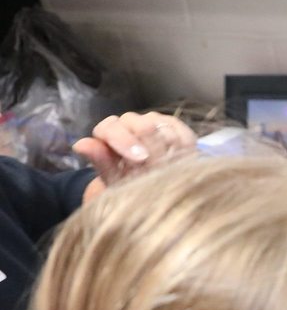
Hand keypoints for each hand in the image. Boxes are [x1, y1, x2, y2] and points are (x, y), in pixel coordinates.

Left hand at [74, 111, 195, 201]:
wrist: (155, 189)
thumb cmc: (131, 185)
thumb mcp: (116, 179)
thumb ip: (100, 161)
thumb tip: (80, 144)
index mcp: (108, 132)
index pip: (110, 127)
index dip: (124, 141)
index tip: (139, 159)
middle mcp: (128, 122)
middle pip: (138, 123)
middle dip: (150, 146)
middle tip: (160, 166)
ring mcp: (152, 120)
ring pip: (160, 126)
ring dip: (167, 147)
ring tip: (171, 166)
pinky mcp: (173, 125)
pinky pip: (180, 130)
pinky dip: (183, 145)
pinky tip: (182, 158)